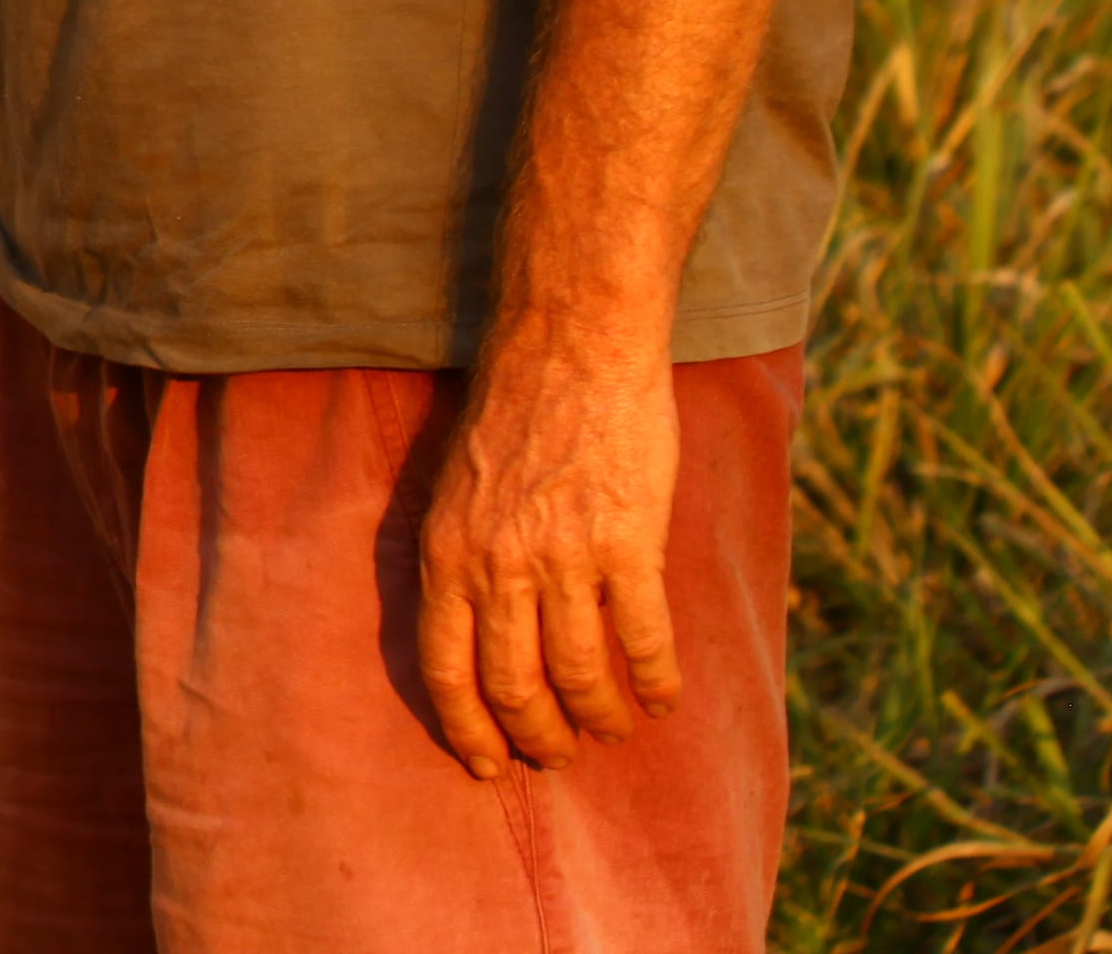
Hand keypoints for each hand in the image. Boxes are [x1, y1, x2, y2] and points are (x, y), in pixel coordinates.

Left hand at [412, 334, 687, 777]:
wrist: (571, 344)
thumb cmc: (513, 411)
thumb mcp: (455, 487)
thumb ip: (461, 557)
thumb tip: (472, 633)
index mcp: (446, 552)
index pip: (445, 671)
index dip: (469, 730)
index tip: (489, 767)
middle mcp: (497, 564)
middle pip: (515, 688)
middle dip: (539, 738)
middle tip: (560, 756)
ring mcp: (565, 557)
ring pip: (582, 678)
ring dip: (602, 719)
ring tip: (616, 728)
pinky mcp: (630, 544)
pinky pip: (646, 642)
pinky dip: (657, 684)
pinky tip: (665, 697)